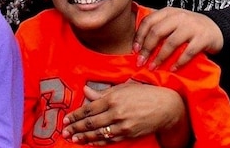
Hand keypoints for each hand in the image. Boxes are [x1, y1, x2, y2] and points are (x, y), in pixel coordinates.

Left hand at [62, 82, 188, 146]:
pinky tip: (90, 143)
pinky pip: (110, 140)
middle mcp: (116, 112)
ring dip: (84, 137)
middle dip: (76, 128)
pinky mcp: (128, 134)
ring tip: (73, 139)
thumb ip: (102, 92)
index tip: (66, 119)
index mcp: (112, 98)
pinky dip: (99, 142)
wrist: (165, 107)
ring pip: (98, 133)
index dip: (76, 115)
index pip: (89, 108)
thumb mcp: (122, 88)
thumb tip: (85, 90)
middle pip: (91, 122)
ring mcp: (122, 125)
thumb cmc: (143, 94)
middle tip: (65, 132)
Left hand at [133, 7, 223, 70]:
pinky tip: (172, 69)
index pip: (148, 21)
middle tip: (141, 62)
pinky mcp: (202, 38)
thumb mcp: (173, 21)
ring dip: (160, 57)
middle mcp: (179, 17)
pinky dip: (178, 62)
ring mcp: (192, 27)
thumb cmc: (189, 27)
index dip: (139, 36)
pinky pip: (188, 52)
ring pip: (171, 43)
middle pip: (157, 32)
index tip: (135, 50)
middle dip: (147, 48)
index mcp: (168, 12)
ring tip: (153, 67)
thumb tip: (138, 44)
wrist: (216, 28)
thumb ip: (159, 26)